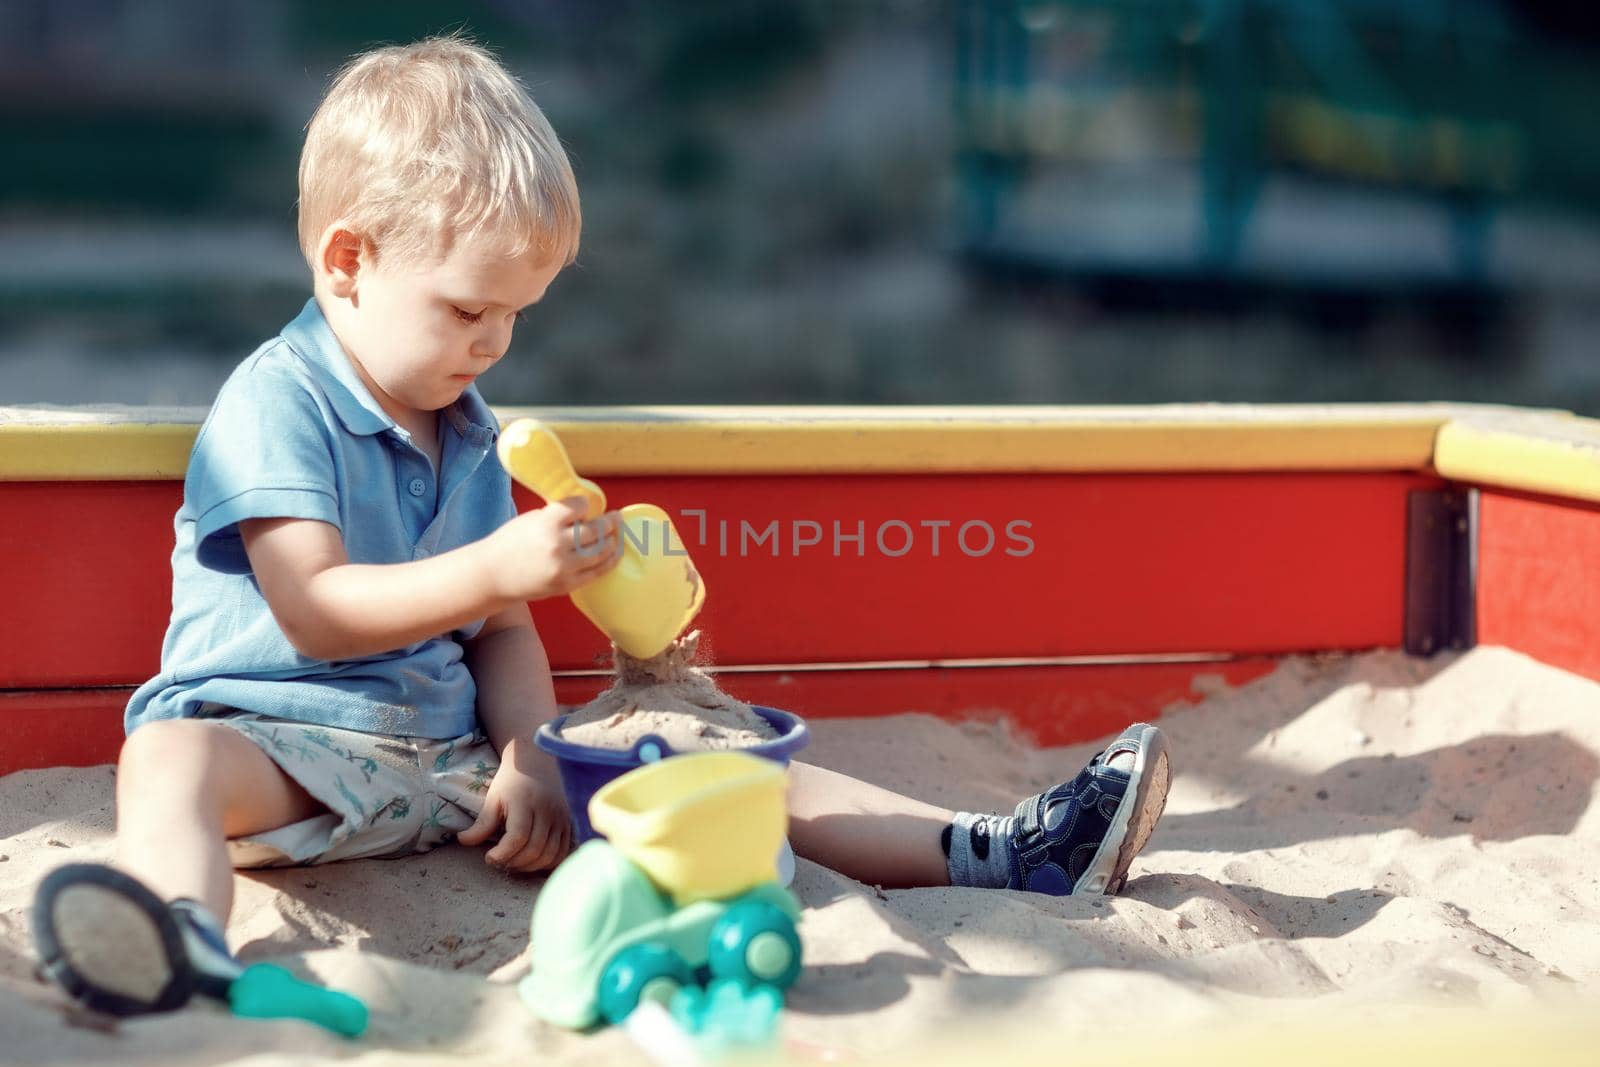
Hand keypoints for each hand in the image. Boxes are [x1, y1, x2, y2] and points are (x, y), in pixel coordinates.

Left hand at [455, 758, 572, 872]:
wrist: (536, 762)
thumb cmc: (511, 781)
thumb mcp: (493, 798)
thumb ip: (481, 823)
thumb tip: (463, 842)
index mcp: (526, 803)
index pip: (518, 837)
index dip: (502, 854)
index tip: (489, 857)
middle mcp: (547, 811)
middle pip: (534, 849)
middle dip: (514, 862)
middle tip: (500, 862)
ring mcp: (561, 818)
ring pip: (549, 855)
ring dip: (530, 867)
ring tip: (514, 863)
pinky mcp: (568, 824)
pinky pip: (562, 852)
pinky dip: (547, 863)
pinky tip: (532, 861)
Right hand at [484, 496, 622, 601]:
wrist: (493, 575)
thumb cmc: (510, 543)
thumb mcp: (531, 520)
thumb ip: (556, 516)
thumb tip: (584, 514)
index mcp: (546, 523)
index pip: (578, 507)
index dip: (585, 505)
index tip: (586, 506)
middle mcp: (557, 544)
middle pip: (595, 530)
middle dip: (609, 522)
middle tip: (616, 518)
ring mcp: (563, 567)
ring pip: (600, 552)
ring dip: (612, 542)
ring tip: (616, 536)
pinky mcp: (566, 585)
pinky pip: (595, 573)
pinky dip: (608, 562)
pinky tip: (614, 554)